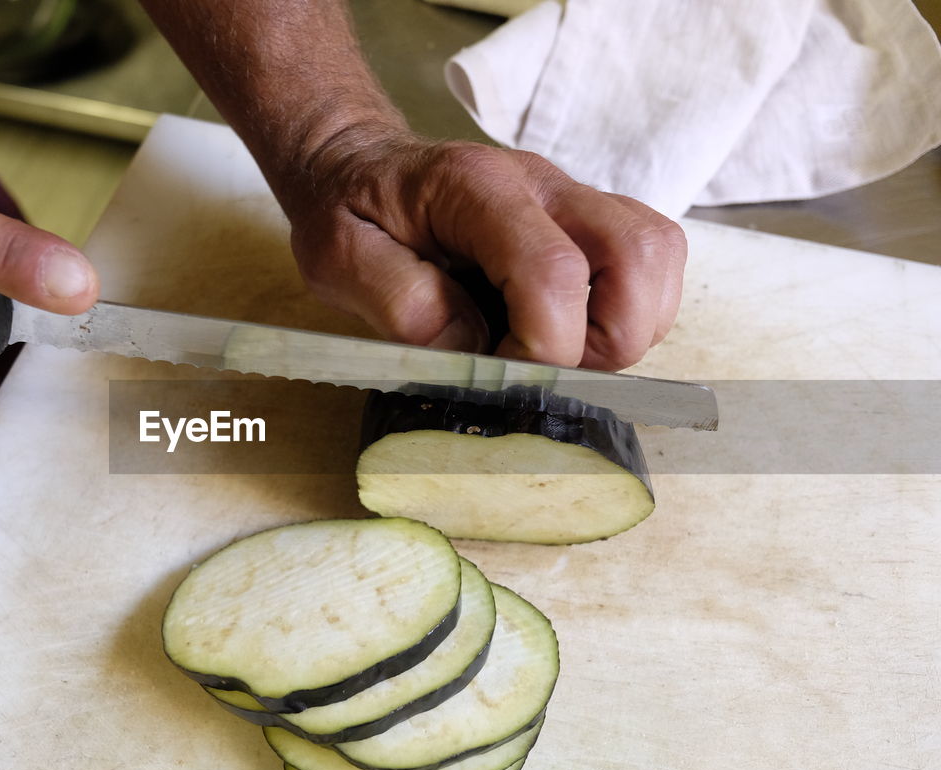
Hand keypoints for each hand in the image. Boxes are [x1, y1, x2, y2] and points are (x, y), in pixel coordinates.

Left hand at [278, 124, 685, 369]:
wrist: (354, 166)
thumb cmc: (346, 210)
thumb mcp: (338, 258)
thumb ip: (401, 303)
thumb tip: (471, 349)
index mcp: (475, 189)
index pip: (553, 271)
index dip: (543, 348)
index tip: (501, 377)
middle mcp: (540, 182)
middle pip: (637, 256)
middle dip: (606, 340)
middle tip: (540, 367)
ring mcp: (571, 195)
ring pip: (657, 255)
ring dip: (627, 326)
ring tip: (557, 352)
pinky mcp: (585, 216)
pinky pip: (649, 258)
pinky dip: (629, 310)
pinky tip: (570, 331)